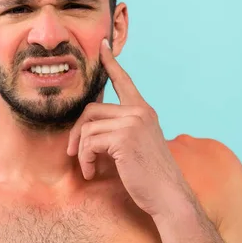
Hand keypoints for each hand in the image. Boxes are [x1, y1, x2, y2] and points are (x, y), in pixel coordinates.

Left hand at [67, 39, 192, 217]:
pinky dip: (85, 159)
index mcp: (143, 111)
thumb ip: (119, 128)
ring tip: (87, 168)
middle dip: (77, 132)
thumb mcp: (135, 145)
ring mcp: (133, 122)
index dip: (111, 63)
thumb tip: (88, 124)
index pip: (124, 81)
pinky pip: (89, 142)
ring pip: (87, 127)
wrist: (168, 196)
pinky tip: (90, 172)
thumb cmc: (149, 176)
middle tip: (73, 152)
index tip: (103, 46)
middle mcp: (139, 111)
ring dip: (81, 151)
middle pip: (91, 110)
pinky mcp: (123, 137)